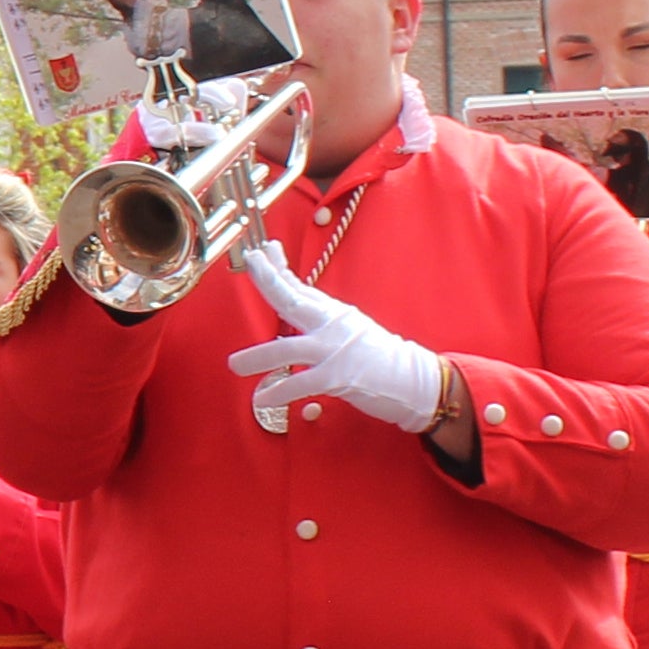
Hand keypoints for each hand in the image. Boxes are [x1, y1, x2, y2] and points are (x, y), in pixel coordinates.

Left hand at [224, 251, 450, 436]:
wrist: (415, 379)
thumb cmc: (377, 354)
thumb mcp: (348, 325)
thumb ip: (318, 313)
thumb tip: (292, 293)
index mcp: (333, 313)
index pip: (299, 285)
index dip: (277, 267)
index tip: (260, 250)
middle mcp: (332, 325)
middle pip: (293, 299)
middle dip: (268, 280)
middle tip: (250, 263)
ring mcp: (334, 351)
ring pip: (287, 349)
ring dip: (257, 357)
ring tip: (234, 365)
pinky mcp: (338, 377)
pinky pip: (300, 384)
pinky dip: (278, 392)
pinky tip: (262, 397)